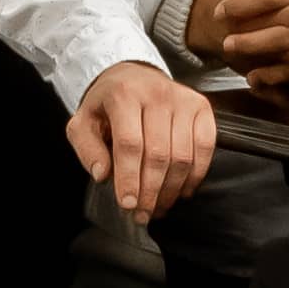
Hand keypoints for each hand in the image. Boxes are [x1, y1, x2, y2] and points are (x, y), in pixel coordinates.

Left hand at [74, 62, 221, 219]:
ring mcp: (183, 100)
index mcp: (123, 95)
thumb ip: (87, 148)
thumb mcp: (83, 121)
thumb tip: (103, 174)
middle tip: (143, 213)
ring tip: (159, 206)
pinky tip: (181, 189)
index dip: (130, 178)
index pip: (130, 144)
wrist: (132, 75)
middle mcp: (157, 94)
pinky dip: (195, 174)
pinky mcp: (201, 107)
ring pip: (183, 155)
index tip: (127, 203)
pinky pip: (205, 148)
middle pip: (159, 154)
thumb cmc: (107, 103)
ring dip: (172, 188)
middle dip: (151, 191)